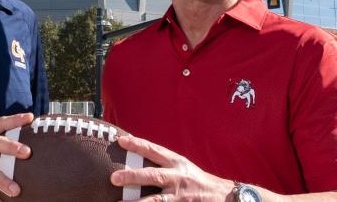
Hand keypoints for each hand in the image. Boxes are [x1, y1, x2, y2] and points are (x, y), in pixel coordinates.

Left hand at [111, 135, 234, 201]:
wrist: (222, 196)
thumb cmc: (195, 180)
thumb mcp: (181, 166)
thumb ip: (161, 162)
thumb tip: (135, 153)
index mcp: (176, 163)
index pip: (154, 150)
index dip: (138, 145)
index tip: (121, 141)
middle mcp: (177, 178)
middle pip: (153, 176)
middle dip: (133, 177)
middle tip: (113, 178)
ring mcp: (179, 197)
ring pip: (155, 201)